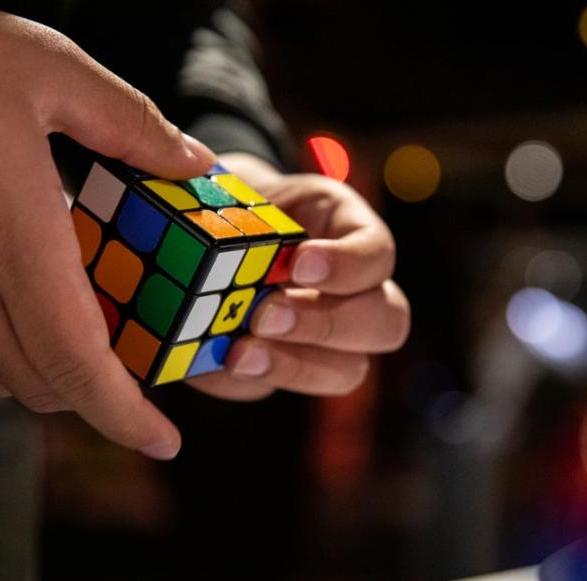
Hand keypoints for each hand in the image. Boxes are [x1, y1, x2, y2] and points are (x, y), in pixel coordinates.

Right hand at [0, 0, 215, 458]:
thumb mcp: (49, 69)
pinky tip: (24, 306)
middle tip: (139, 372)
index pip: (77, 365)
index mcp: (14, 239)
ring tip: (90, 342)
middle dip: (98, 398)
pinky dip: (2, 352)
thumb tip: (191, 161)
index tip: (162, 442)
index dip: (125, 417)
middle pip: (40, 385)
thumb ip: (131, 124)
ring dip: (50, 377)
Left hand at [187, 153, 410, 399]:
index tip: (300, 264)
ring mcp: (329, 342)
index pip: (378, 254)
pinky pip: (281, 388)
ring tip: (240, 353)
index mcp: (351, 232)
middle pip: (387, 322)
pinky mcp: (285, 370)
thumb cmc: (236, 203)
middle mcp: (357, 293)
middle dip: (327, 323)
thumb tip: (199, 196)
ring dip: (297, 366)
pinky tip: (218, 362)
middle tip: (266, 315)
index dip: (348, 264)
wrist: (209, 233)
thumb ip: (224, 191)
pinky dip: (250, 379)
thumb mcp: (237, 186)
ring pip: (348, 371)